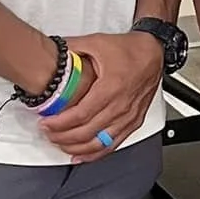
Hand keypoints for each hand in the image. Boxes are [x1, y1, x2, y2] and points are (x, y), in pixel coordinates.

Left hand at [39, 31, 164, 161]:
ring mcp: (128, 117)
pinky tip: (81, 156)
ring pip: (99, 143)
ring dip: (77, 147)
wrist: (154, 53)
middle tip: (48, 132)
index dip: (59, 123)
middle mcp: (121, 106)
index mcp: (111, 87)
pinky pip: (113, 144)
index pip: (80, 115)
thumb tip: (52, 52)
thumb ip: (72, 47)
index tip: (45, 122)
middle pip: (87, 132)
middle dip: (62, 136)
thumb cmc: (130, 50)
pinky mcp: (133, 122)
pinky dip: (95, 154)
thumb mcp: (97, 42)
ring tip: (60, 143)